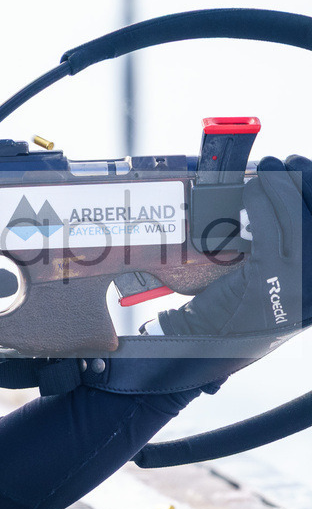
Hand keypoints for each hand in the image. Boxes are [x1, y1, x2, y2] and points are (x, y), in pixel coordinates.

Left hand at [159, 156, 311, 334]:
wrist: (206, 344)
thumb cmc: (241, 311)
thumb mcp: (278, 280)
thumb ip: (290, 248)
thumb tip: (287, 197)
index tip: (308, 169)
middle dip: (308, 180)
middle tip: (285, 164)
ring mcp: (301, 283)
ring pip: (298, 217)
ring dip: (280, 186)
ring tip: (264, 173)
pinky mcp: (270, 279)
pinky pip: (268, 228)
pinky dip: (259, 203)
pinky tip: (250, 192)